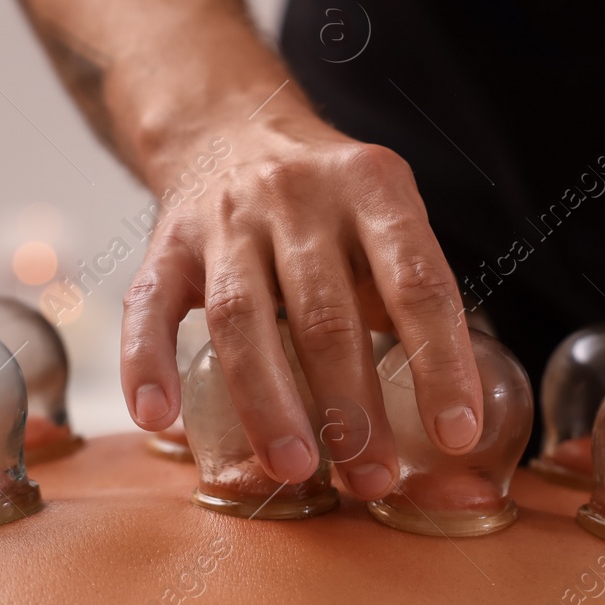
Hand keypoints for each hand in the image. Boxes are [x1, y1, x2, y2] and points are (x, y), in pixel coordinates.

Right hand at [119, 108, 482, 499]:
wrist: (231, 126)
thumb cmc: (328, 203)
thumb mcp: (386, 219)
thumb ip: (410, 296)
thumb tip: (450, 417)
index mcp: (373, 190)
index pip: (418, 284)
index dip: (442, 363)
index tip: (457, 433)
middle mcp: (299, 197)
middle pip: (327, 314)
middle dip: (353, 409)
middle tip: (373, 478)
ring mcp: (226, 219)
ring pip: (244, 319)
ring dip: (270, 404)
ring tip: (295, 470)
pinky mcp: (166, 242)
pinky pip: (150, 307)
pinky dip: (148, 363)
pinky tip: (162, 419)